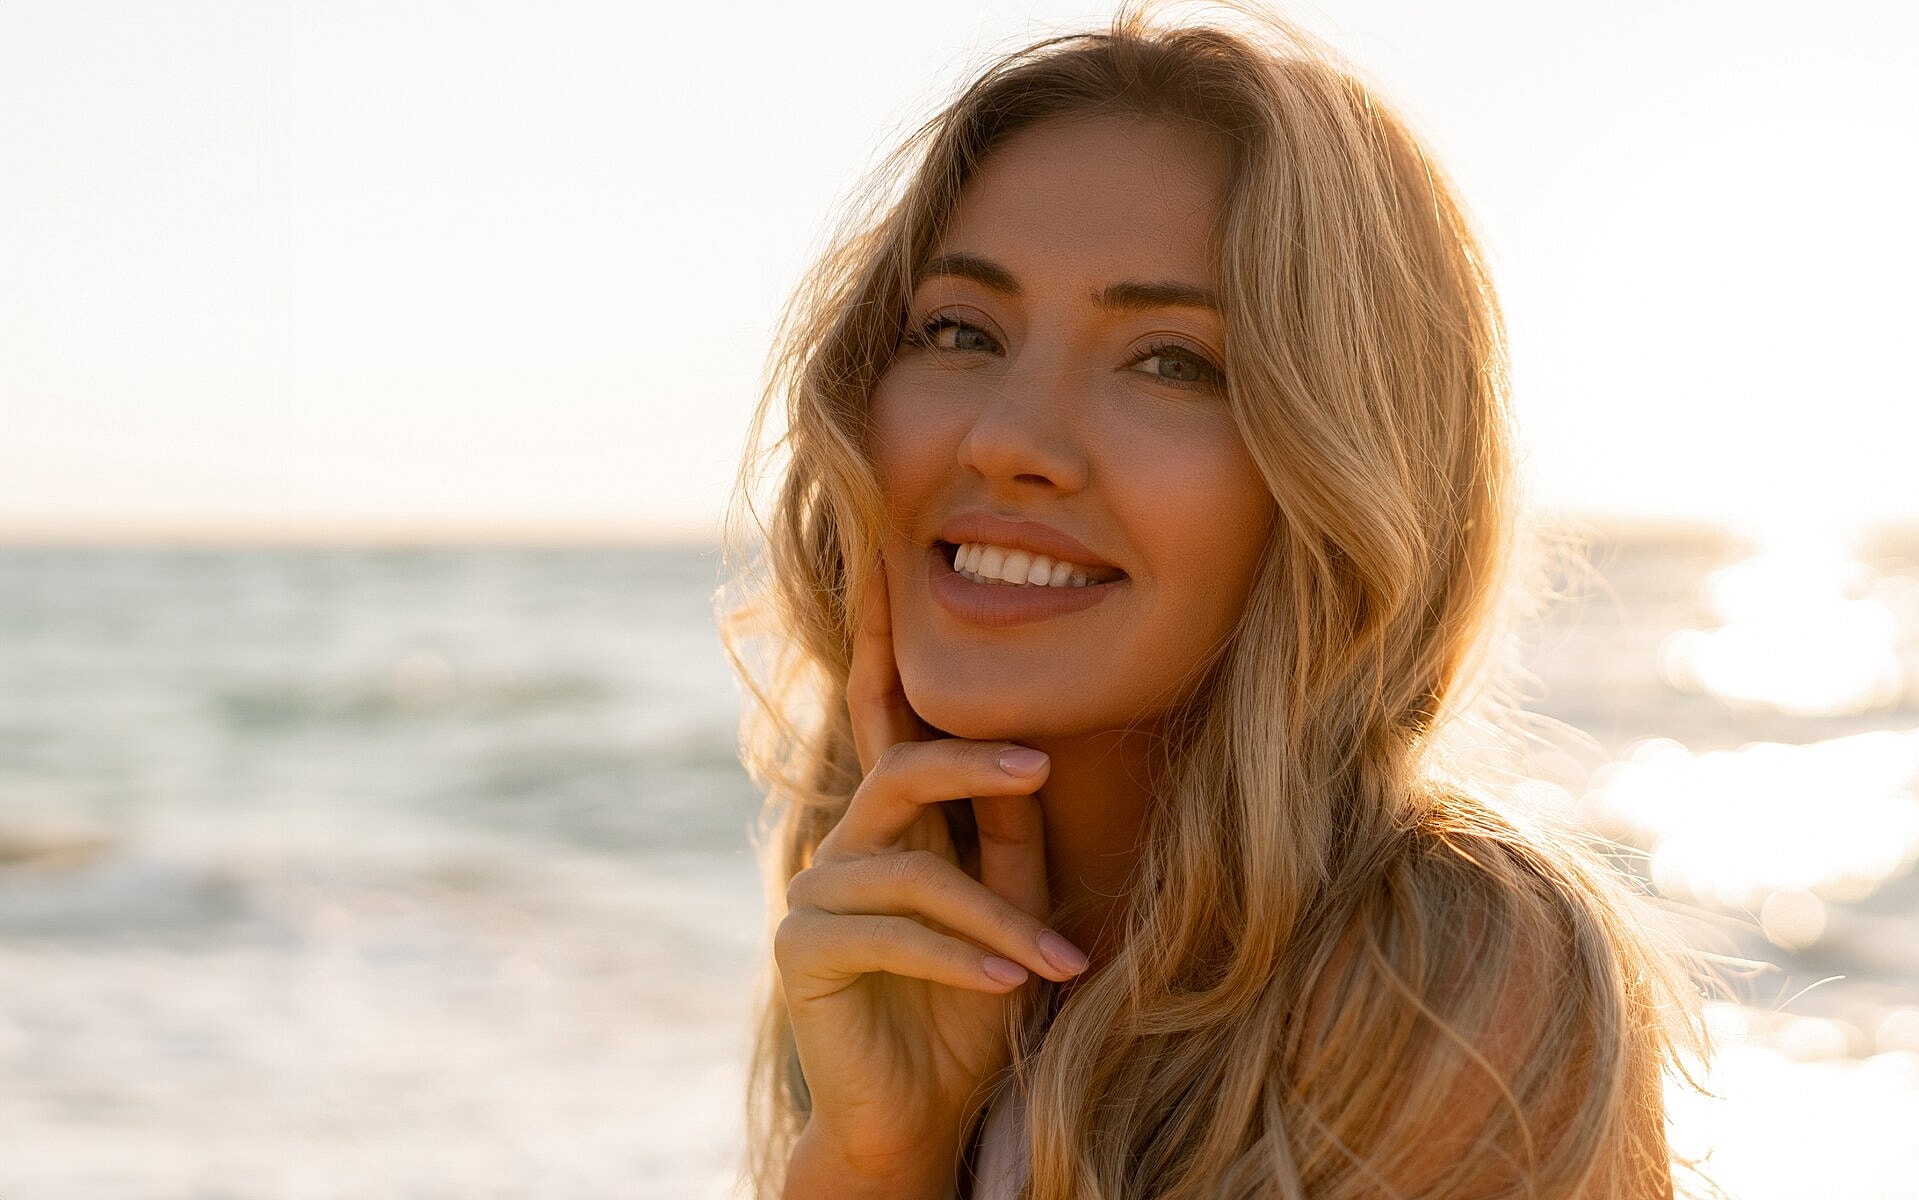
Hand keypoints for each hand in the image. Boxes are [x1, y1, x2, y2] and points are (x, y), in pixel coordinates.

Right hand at [775, 558, 1088, 1195]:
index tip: (878, 553)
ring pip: (914, 871)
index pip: (882, 714)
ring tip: (1058, 961)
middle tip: (1039, 764)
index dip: (876, 636)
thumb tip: (1024, 757)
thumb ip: (1007, 837)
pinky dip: (962, 956)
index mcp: (896, 821)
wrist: (925, 1110)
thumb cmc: (974, 1003)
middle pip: (900, 769)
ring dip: (996, 916)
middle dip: (970, 762)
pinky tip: (1011, 981)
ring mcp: (816, 892)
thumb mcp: (1010, 908)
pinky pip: (894, 933)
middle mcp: (848, 843)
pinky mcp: (802, 948)